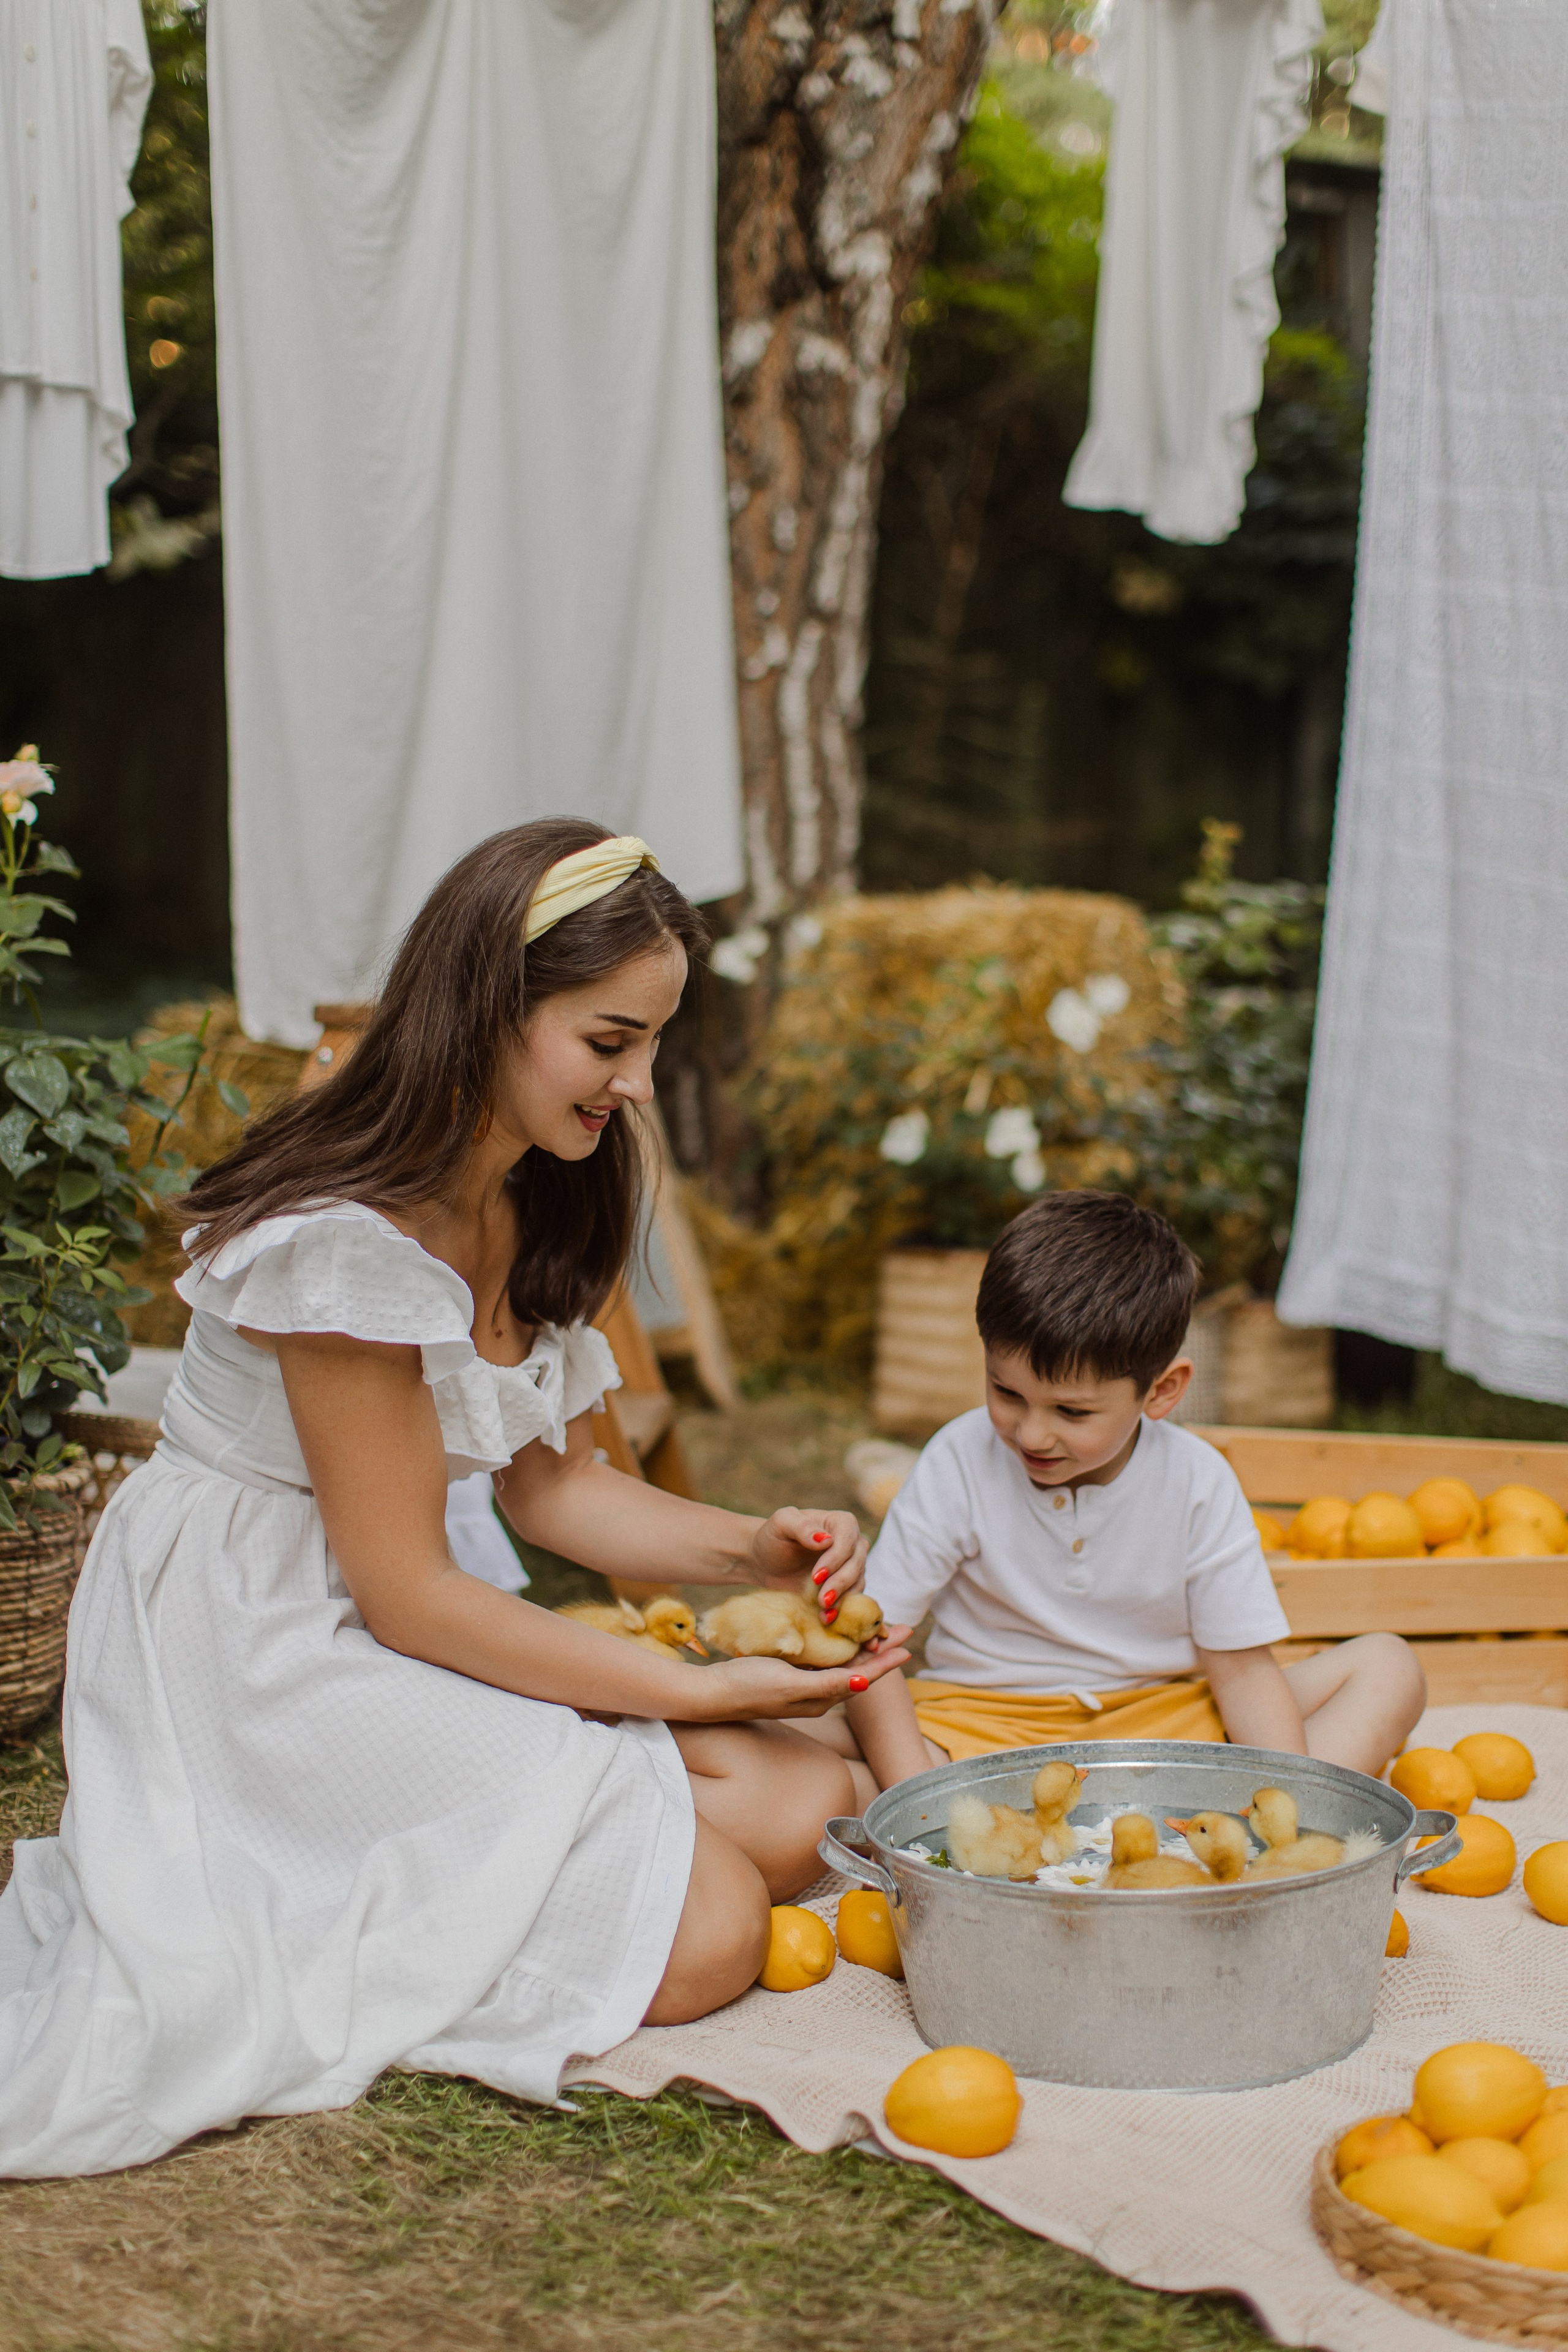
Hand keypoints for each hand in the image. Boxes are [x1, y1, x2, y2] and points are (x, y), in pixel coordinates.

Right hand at [690, 1643, 910, 1722]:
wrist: (713, 1693)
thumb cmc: (749, 1687)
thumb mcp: (790, 1684)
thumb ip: (826, 1684)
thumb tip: (863, 1681)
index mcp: (822, 1697)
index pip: (863, 1676)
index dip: (887, 1660)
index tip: (908, 1644)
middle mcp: (819, 1694)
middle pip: (859, 1668)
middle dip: (882, 1649)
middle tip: (903, 1628)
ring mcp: (805, 1686)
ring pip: (844, 1664)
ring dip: (865, 1647)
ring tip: (882, 1630)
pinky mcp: (792, 1677)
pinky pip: (826, 1661)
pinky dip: (841, 1647)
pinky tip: (843, 1635)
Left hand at [750, 1506, 866, 1622]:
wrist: (766, 1562)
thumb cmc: (773, 1538)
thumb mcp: (781, 1524)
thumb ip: (802, 1526)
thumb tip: (826, 1539)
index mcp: (839, 1522)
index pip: (848, 1539)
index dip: (836, 1559)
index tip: (816, 1576)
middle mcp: (851, 1542)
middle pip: (857, 1562)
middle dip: (840, 1582)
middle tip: (822, 1599)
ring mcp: (851, 1566)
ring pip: (858, 1581)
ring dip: (843, 1598)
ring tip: (824, 1612)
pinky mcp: (846, 1586)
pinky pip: (853, 1598)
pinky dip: (842, 1609)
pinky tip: (826, 1618)